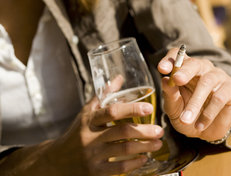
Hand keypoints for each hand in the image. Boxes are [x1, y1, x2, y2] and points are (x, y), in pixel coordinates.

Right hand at [45, 95, 162, 175]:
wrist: (57, 160)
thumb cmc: (77, 131)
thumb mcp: (87, 112)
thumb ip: (104, 95)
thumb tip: (119, 78)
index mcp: (90, 120)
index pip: (112, 112)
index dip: (131, 109)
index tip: (149, 108)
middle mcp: (90, 137)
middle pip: (122, 132)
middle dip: (144, 131)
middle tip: (160, 130)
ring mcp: (93, 156)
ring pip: (123, 150)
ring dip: (144, 147)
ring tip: (158, 143)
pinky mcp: (96, 172)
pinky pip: (119, 168)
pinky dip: (135, 163)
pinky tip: (144, 158)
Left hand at [158, 48, 230, 141]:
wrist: (204, 132)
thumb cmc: (185, 113)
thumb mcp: (173, 107)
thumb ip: (169, 94)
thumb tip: (165, 80)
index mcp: (184, 68)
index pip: (177, 55)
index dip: (170, 59)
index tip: (161, 69)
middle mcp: (201, 68)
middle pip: (194, 63)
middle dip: (185, 71)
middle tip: (176, 80)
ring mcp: (217, 76)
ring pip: (206, 82)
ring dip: (195, 102)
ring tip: (185, 119)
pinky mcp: (230, 88)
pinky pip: (219, 97)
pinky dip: (208, 113)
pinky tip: (200, 125)